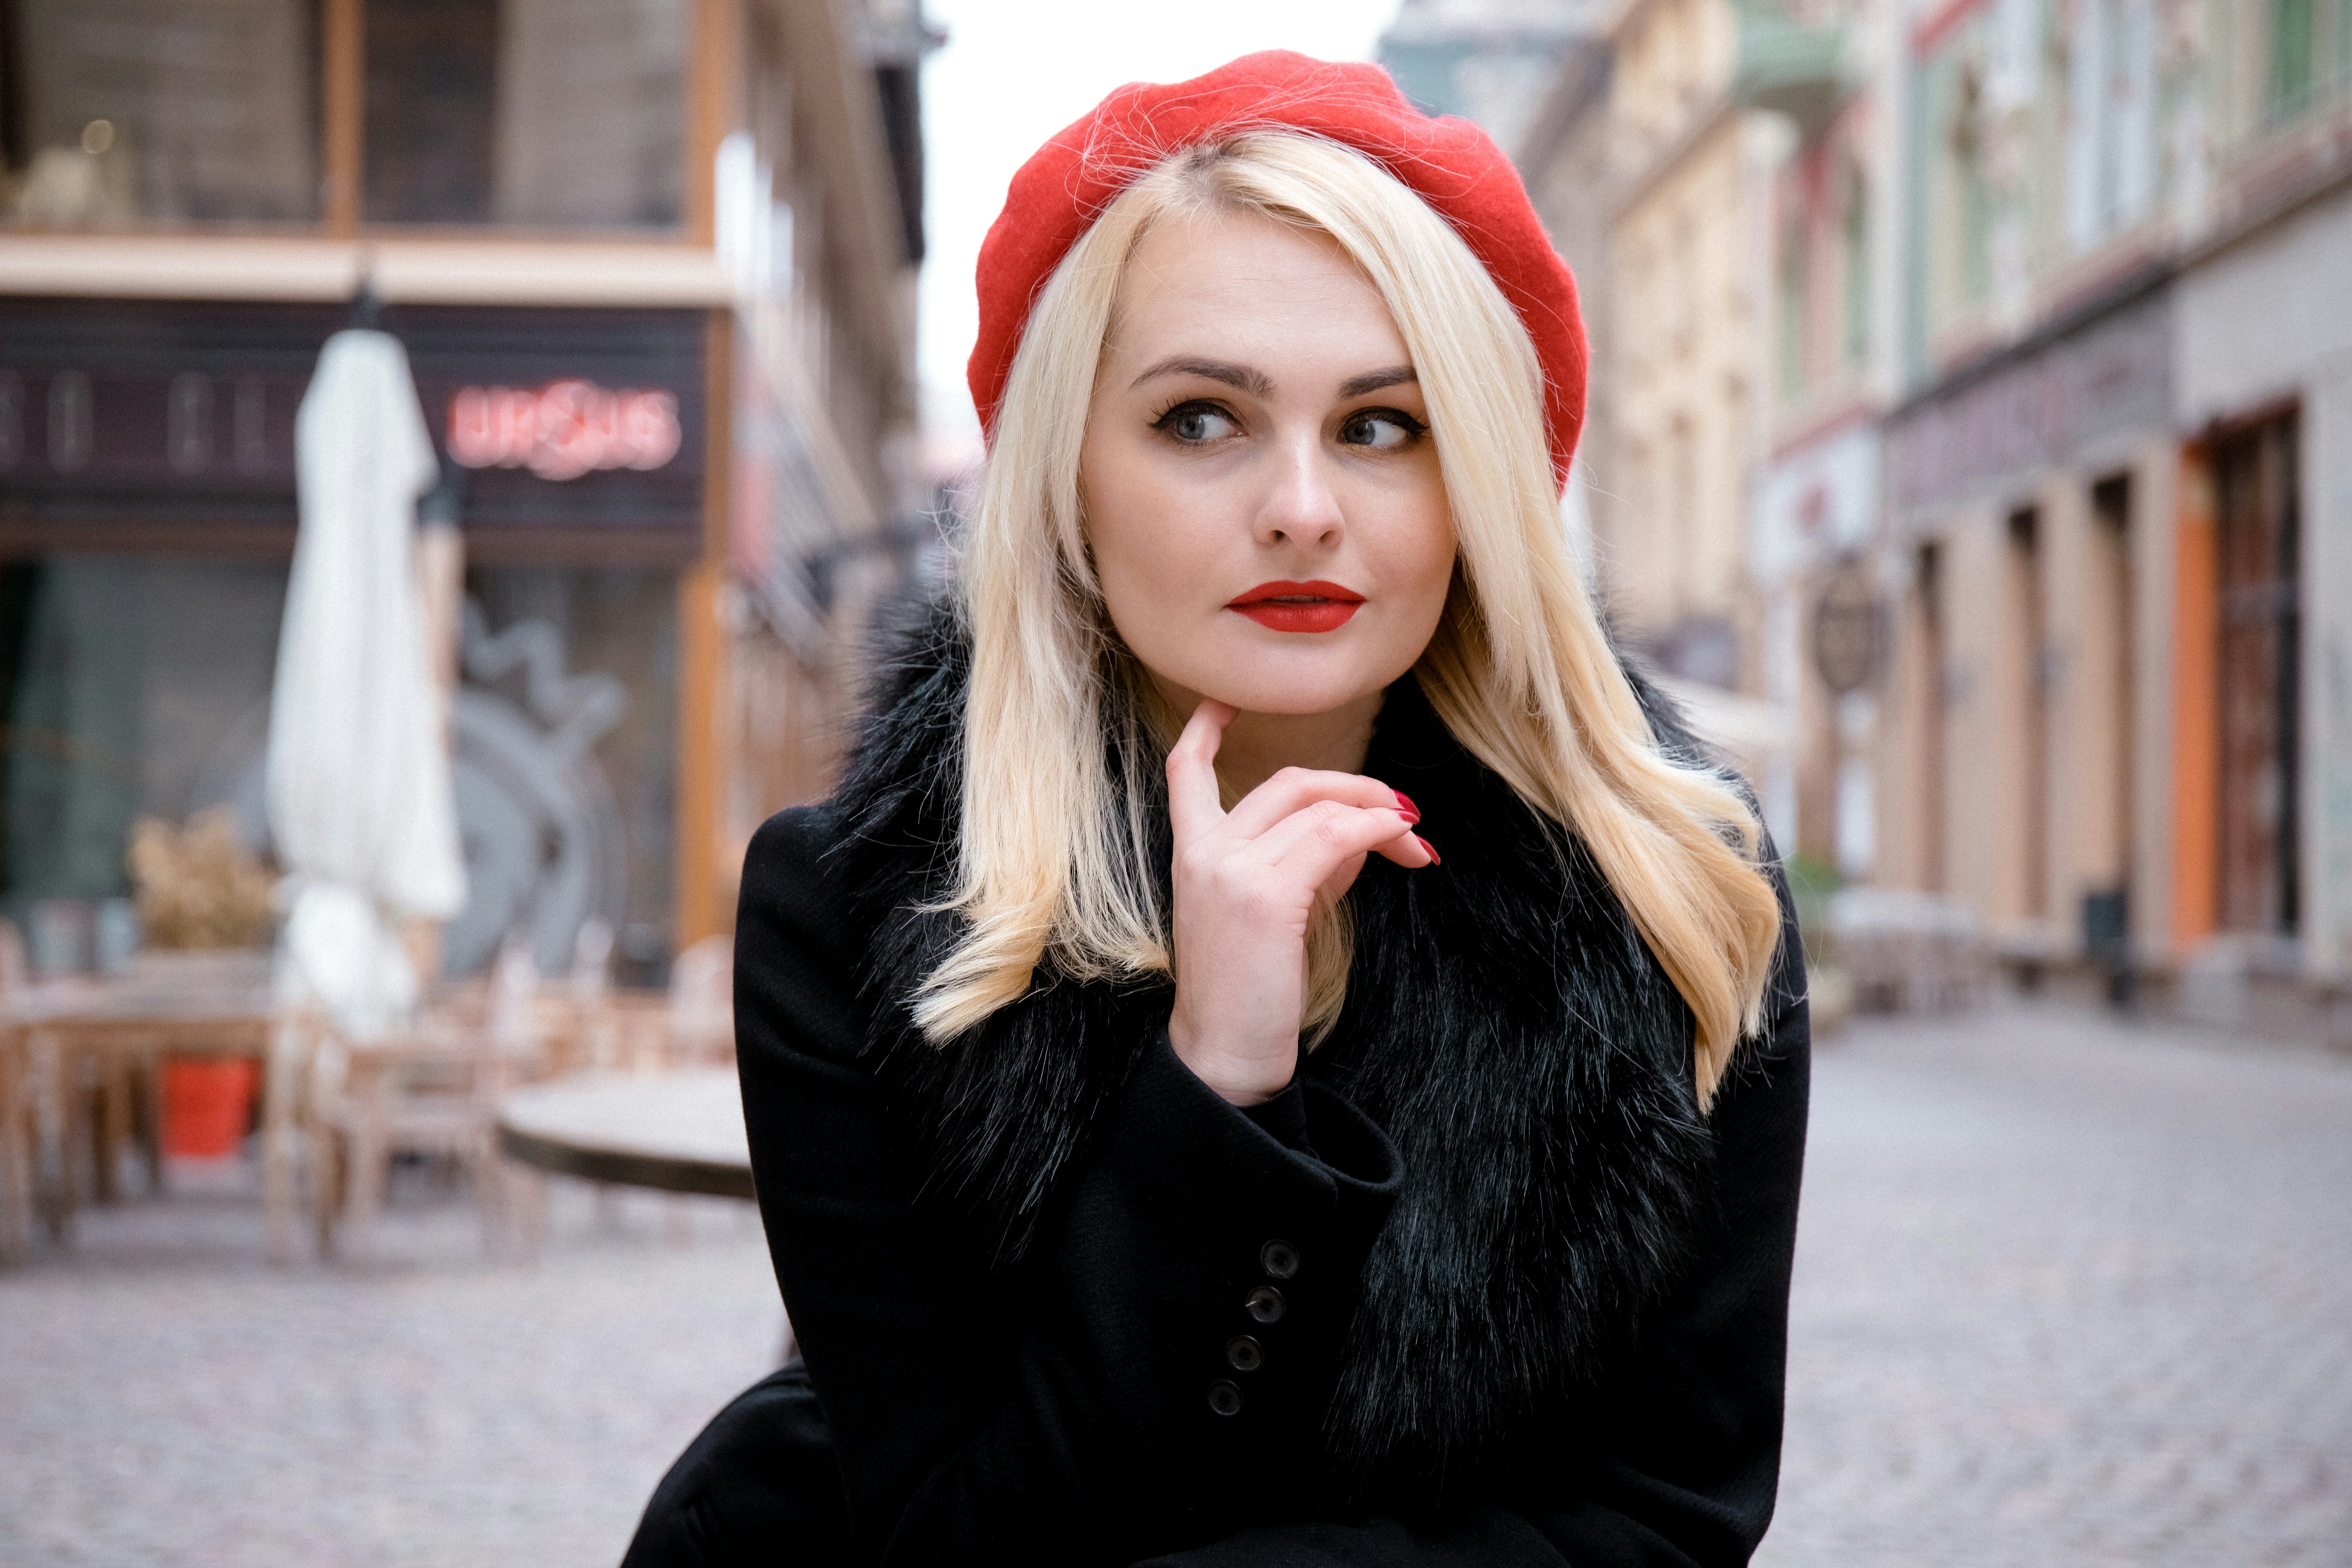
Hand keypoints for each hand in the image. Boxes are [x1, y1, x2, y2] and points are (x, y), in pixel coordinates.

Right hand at [1163, 700, 1435, 1104]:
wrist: (1224, 1055)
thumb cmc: (1250, 990)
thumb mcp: (1271, 912)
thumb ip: (1303, 862)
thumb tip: (1362, 830)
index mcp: (1191, 854)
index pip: (1186, 772)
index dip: (1206, 729)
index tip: (1225, 703)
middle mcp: (1204, 852)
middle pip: (1287, 783)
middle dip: (1354, 788)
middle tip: (1402, 813)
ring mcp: (1231, 870)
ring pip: (1318, 807)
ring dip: (1379, 815)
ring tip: (1414, 844)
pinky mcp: (1265, 895)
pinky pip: (1335, 836)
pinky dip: (1379, 831)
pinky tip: (1405, 842)